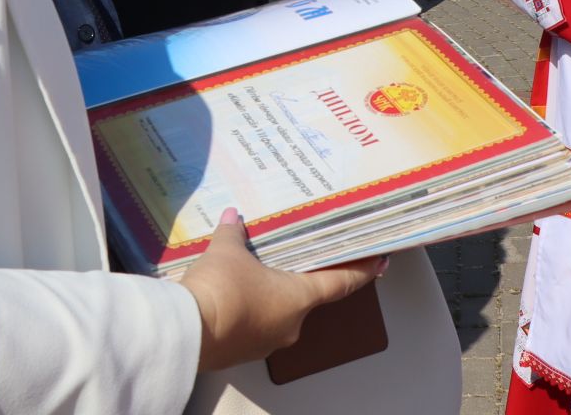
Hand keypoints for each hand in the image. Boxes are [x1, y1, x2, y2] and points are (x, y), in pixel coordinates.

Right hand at [179, 209, 383, 371]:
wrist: (191, 332)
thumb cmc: (221, 290)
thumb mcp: (227, 251)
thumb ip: (233, 233)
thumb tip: (232, 218)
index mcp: (298, 297)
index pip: (341, 282)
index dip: (362, 270)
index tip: (379, 262)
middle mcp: (291, 323)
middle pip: (305, 296)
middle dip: (299, 277)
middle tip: (293, 256)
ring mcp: (268, 341)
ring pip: (278, 312)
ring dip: (271, 294)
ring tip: (251, 272)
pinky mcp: (244, 351)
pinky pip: (255, 324)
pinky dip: (250, 308)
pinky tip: (231, 294)